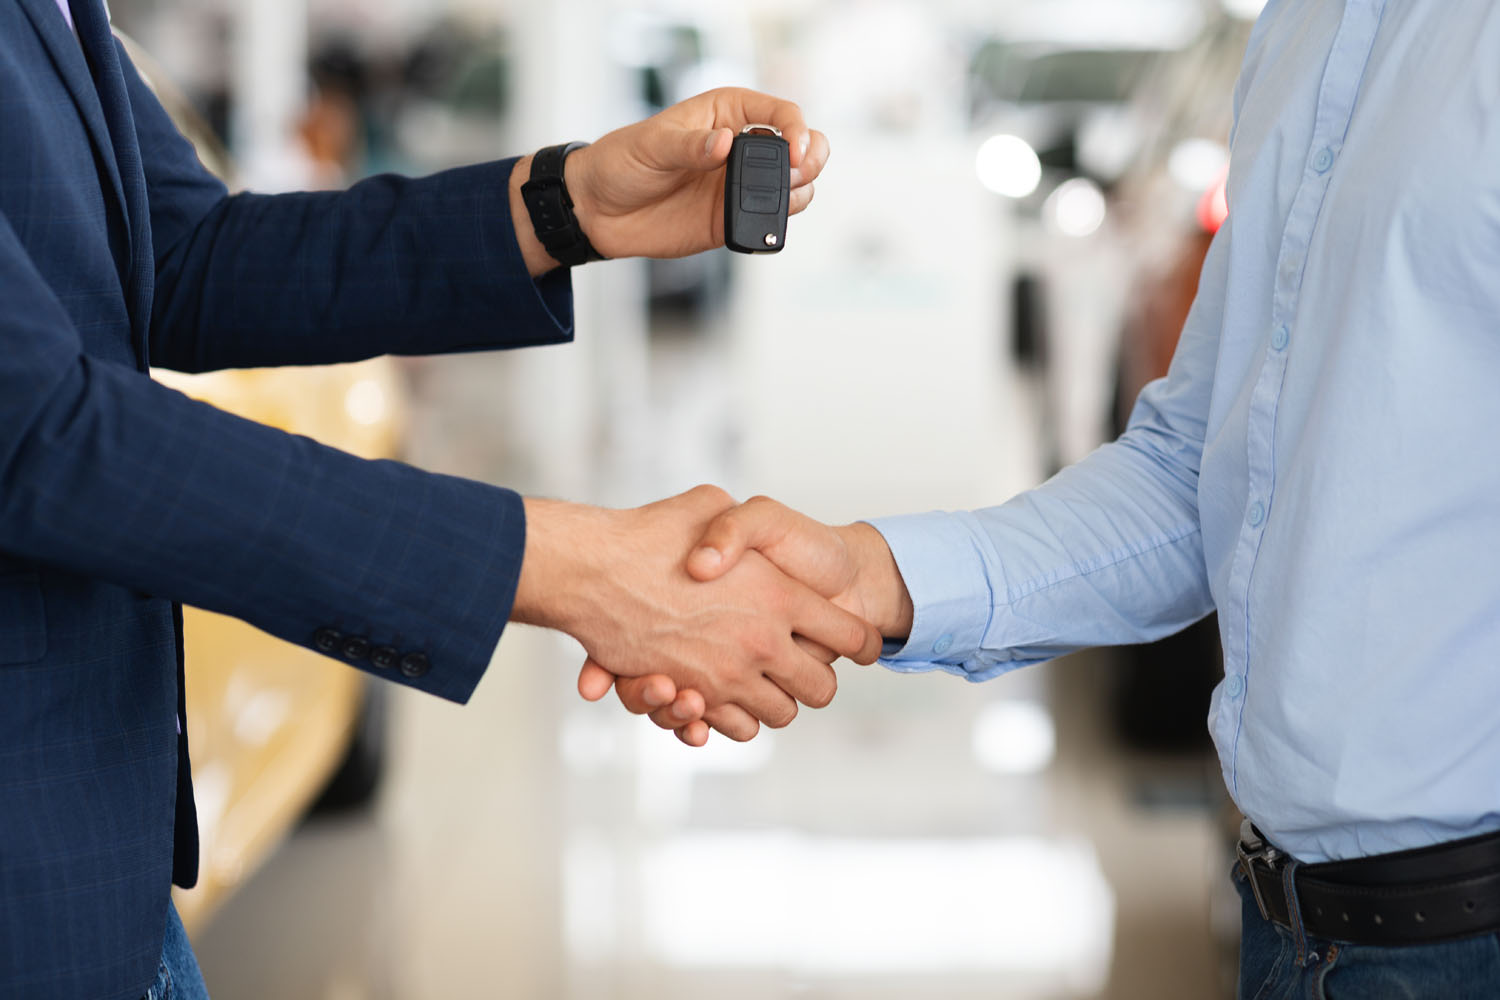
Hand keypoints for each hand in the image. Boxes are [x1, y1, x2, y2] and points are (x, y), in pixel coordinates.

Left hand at [509, 88, 829, 271]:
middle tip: (799, 173)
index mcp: (727, 114)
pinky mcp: (733, 218)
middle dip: (812, 158)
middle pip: (801, 147)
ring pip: (796, 184)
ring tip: (783, 198)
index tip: (794, 151)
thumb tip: (724, 144)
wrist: (599, 210)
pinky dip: (779, 221)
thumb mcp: (652, 145)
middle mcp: (741, 147)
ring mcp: (739, 184)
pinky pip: (771, 218)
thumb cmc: (621, 161)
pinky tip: (768, 222)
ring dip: (801, 190)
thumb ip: (691, 145)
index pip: (780, 113)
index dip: (797, 130)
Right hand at [513, 486, 881, 729]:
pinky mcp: (694, 697)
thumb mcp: (709, 503)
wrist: (592, 568)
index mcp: (781, 595)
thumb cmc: (651, 531)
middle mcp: (762, 642)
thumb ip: (740, 521)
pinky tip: (724, 696)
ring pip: (781, 715)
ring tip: (763, 680)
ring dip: (776, 703)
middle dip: (818, 680)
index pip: (852, 636)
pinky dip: (734, 720)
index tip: (863, 644)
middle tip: (804, 664)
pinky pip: (735, 727)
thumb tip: (754, 539)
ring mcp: (729, 675)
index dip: (863, 642)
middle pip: (822, 688)